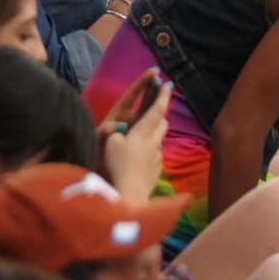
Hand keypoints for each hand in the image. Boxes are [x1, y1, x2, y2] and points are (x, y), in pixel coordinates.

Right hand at [95, 69, 170, 201]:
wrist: (129, 195)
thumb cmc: (116, 167)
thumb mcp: (110, 144)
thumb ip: (116, 132)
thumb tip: (121, 129)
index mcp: (144, 132)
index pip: (157, 110)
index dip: (162, 96)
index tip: (168, 84)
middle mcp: (155, 143)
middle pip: (162, 124)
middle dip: (159, 114)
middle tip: (153, 108)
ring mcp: (157, 157)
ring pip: (158, 140)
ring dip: (153, 134)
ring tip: (141, 133)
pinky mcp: (156, 169)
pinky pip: (154, 155)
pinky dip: (148, 151)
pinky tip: (136, 158)